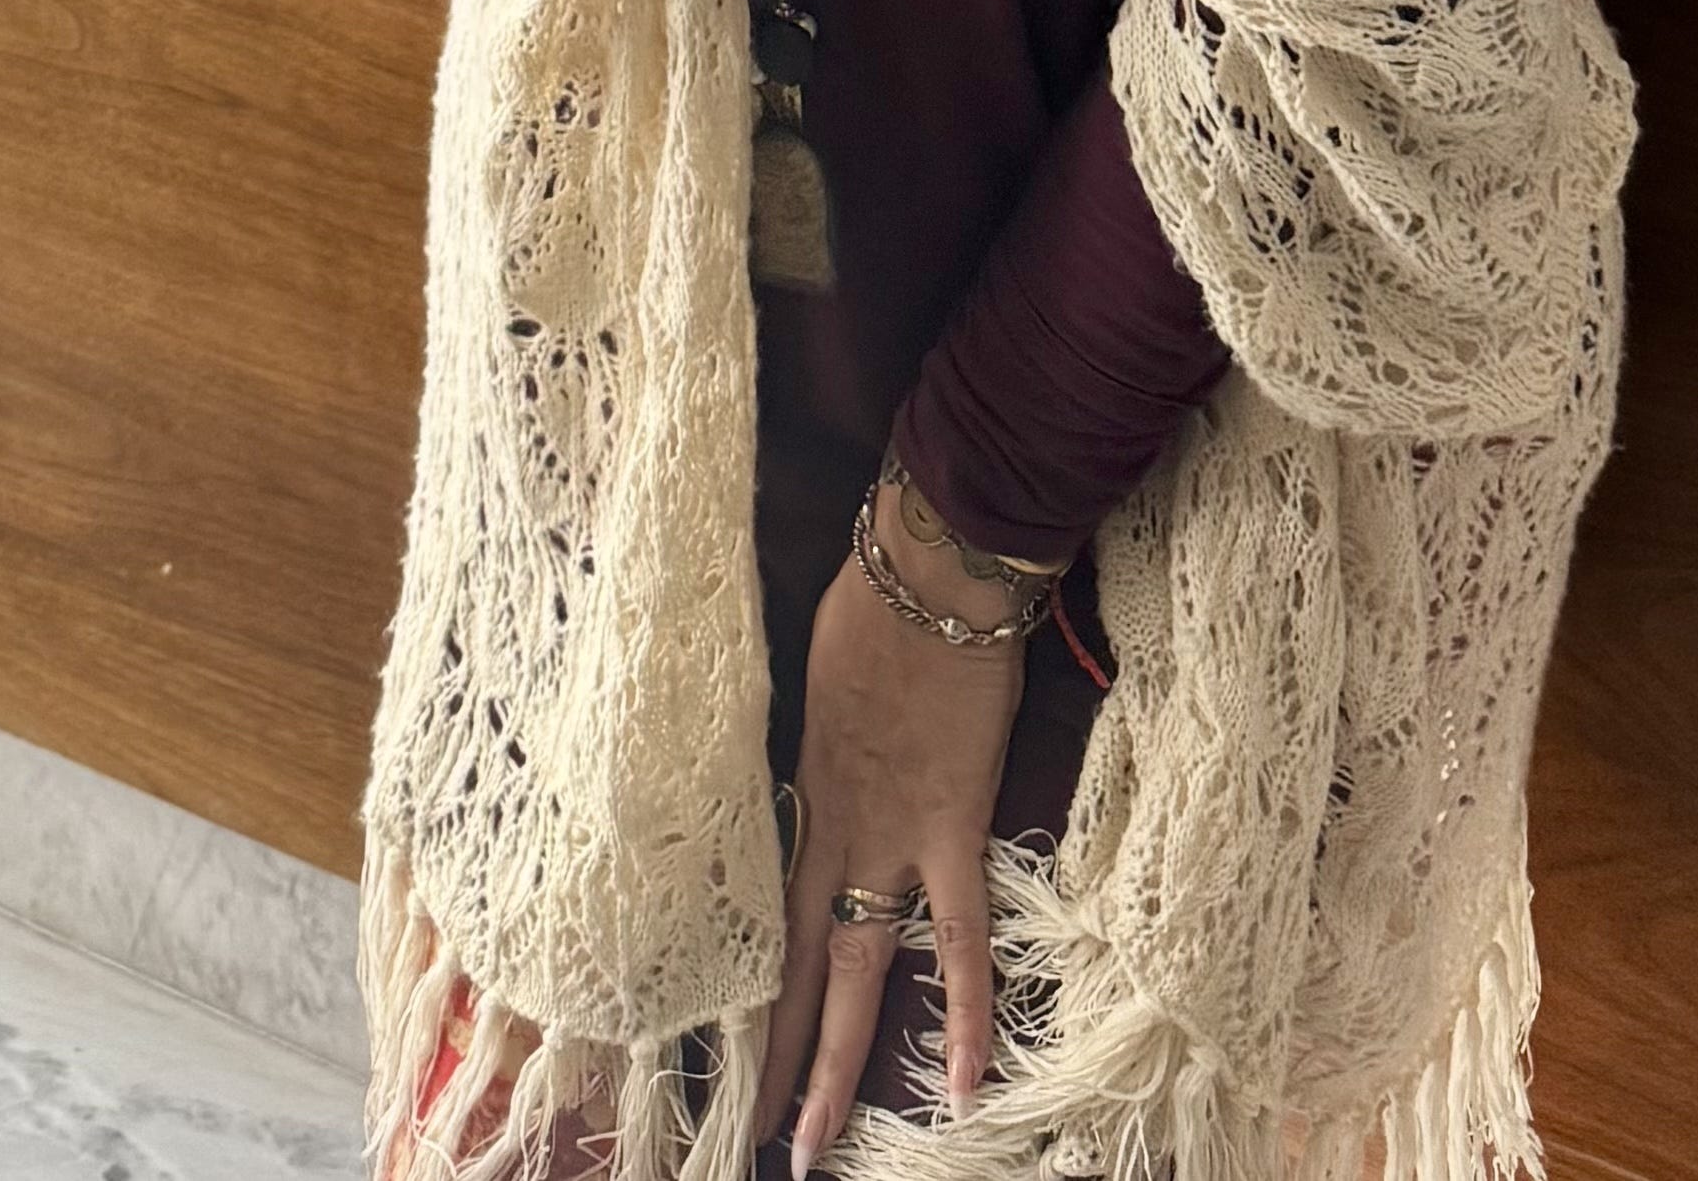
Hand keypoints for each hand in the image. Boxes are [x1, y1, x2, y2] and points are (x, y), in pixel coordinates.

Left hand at [767, 501, 1027, 1171]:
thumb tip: (827, 754)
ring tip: (812, 1146)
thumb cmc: (875, 604)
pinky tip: (970, 1083)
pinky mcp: (951, 828)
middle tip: (754, 1136)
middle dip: (773, 1056)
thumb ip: (821, 735)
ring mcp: (889, 838)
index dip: (751, 982)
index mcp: (799, 796)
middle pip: (793, 965)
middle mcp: (831, 832)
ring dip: (832, 1064)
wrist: (929, 573)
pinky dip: (967, 1011)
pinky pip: (961, 937)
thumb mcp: (818, 677)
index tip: (727, 1045)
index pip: (765, 913)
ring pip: (853, 971)